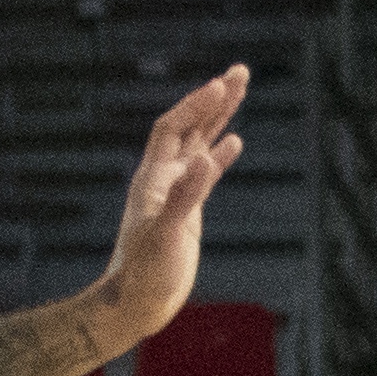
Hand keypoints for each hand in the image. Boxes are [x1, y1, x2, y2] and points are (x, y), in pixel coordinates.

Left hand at [86, 67, 253, 353]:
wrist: (136, 303)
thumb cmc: (146, 273)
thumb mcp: (167, 234)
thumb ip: (186, 196)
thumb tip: (204, 159)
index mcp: (153, 178)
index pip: (172, 128)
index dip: (195, 106)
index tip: (220, 85)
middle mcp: (162, 178)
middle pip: (189, 127)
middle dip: (213, 99)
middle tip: (240, 72)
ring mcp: (175, 192)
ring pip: (199, 144)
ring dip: (218, 118)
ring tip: (239, 89)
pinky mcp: (187, 209)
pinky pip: (205, 172)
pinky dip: (220, 154)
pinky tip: (235, 142)